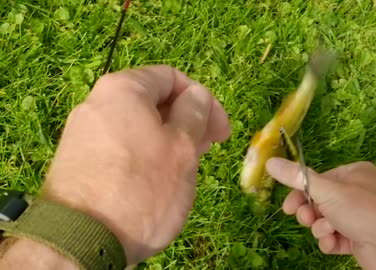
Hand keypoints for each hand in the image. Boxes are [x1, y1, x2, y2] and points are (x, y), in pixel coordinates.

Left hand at [41, 65, 230, 263]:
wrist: (82, 240)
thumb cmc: (142, 186)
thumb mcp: (182, 146)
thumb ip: (195, 113)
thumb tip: (196, 95)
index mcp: (122, 89)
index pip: (171, 77)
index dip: (203, 99)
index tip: (220, 128)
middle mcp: (97, 104)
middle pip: (154, 102)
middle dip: (187, 122)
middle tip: (209, 146)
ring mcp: (85, 135)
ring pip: (139, 127)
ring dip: (170, 140)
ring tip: (189, 165)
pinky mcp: (80, 162)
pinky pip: (123, 148)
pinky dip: (148, 156)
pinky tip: (160, 178)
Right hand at [266, 158, 375, 269]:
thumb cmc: (362, 209)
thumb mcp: (325, 189)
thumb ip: (296, 177)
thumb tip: (269, 161)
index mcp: (353, 174)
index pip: (318, 180)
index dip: (300, 193)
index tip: (287, 207)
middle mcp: (358, 193)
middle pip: (320, 202)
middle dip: (310, 213)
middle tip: (306, 219)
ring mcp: (360, 217)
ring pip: (326, 221)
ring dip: (321, 228)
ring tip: (328, 232)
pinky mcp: (361, 238)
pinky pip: (337, 238)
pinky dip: (332, 242)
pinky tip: (335, 244)